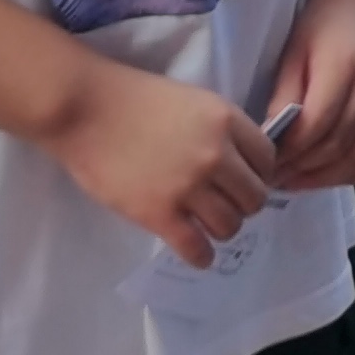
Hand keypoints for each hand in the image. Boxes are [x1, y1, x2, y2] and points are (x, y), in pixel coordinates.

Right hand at [44, 57, 279, 265]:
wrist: (86, 108)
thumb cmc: (135, 98)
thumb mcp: (192, 101)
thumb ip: (220, 131)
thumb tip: (240, 166)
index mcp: (226, 120)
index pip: (267, 160)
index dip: (257, 173)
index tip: (242, 180)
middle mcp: (216, 155)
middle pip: (254, 198)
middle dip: (241, 204)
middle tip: (221, 203)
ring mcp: (188, 186)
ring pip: (230, 226)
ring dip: (220, 229)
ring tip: (204, 225)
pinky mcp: (159, 214)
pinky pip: (197, 249)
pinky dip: (201, 255)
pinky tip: (195, 251)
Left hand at [265, 0, 354, 190]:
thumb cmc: (320, 23)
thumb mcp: (293, 54)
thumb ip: (284, 98)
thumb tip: (270, 143)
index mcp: (344, 68)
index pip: (316, 126)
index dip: (290, 153)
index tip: (266, 164)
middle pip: (339, 146)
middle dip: (304, 170)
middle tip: (277, 179)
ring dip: (328, 178)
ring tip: (300, 181)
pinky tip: (333, 175)